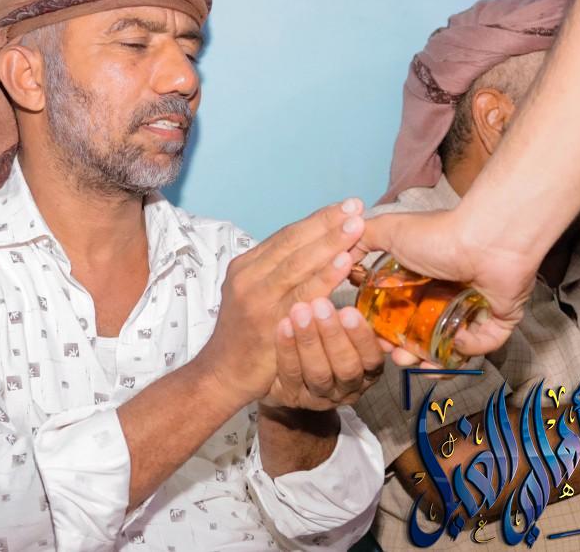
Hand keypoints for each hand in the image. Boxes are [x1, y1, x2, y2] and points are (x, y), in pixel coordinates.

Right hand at [194, 199, 365, 407]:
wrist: (223, 373)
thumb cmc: (245, 334)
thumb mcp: (254, 294)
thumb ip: (277, 273)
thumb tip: (314, 250)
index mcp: (246, 266)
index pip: (286, 235)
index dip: (317, 219)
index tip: (345, 206)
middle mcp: (248, 276)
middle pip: (292, 243)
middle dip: (326, 223)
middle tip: (356, 207)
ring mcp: (257, 298)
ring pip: (298, 264)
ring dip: (329, 243)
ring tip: (356, 226)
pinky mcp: (269, 321)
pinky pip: (302, 294)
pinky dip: (325, 276)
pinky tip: (345, 263)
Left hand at [262, 299, 384, 409]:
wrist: (285, 372)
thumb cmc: (323, 342)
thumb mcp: (343, 330)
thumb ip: (354, 316)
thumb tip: (363, 282)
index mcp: (367, 371)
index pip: (372, 358)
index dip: (362, 337)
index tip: (349, 310)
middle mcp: (347, 387)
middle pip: (346, 367)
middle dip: (334, 335)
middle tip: (321, 305)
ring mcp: (320, 396)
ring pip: (318, 372)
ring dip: (309, 340)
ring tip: (300, 311)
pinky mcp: (292, 396)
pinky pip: (290, 373)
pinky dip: (287, 348)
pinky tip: (283, 325)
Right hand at [360, 209, 532, 365]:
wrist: (487, 239)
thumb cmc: (439, 234)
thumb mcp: (388, 231)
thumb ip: (360, 239)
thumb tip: (337, 255)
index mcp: (419, 278)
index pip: (396, 312)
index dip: (380, 328)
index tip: (368, 338)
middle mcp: (444, 295)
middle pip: (417, 333)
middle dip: (401, 350)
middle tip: (390, 356)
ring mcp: (471, 310)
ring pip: (446, 346)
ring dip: (427, 360)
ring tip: (413, 364)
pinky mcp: (496, 322)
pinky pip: (479, 347)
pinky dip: (462, 352)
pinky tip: (446, 350)